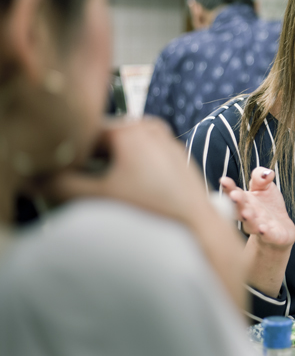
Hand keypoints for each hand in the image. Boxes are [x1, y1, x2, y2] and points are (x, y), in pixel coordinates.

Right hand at [45, 118, 206, 223]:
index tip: (56, 172)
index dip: (66, 152)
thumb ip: (60, 185)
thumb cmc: (151, 211)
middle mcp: (149, 128)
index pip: (83, 133)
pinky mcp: (176, 158)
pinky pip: (143, 157)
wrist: (198, 227)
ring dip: (107, 165)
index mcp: (129, 130)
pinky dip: (129, 169)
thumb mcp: (97, 199)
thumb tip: (35, 178)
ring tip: (100, 189)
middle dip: (87, 159)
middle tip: (74, 183)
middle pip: (103, 140)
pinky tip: (126, 192)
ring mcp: (166, 142)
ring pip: (123, 149)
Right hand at [220, 167, 294, 250]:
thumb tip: (266, 173)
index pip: (234, 193)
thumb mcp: (266, 187)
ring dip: (248, 219)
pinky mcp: (272, 236)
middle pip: (239, 210)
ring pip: (250, 225)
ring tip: (247, 213)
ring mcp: (259, 227)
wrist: (281, 230)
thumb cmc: (269, 206)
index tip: (224, 180)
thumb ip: (261, 177)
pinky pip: (267, 235)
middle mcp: (248, 215)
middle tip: (234, 196)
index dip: (229, 188)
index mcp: (244, 201)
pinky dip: (265, 233)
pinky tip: (263, 229)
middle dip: (237, 203)